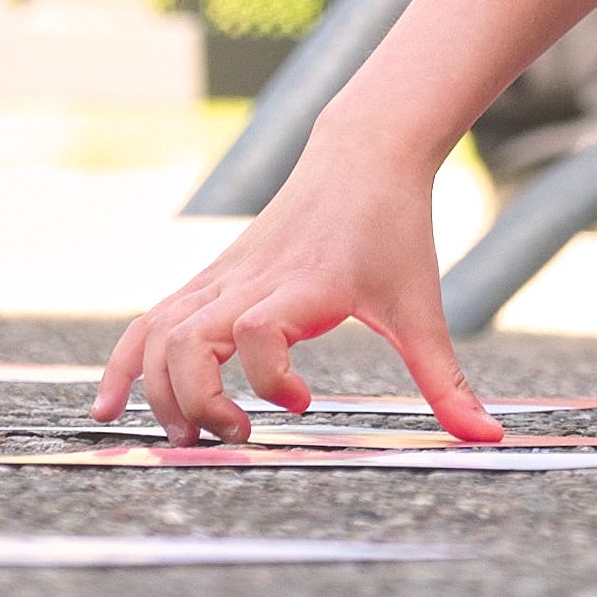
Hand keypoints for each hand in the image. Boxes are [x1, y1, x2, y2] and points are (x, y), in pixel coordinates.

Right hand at [98, 130, 494, 445]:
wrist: (362, 156)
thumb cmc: (394, 233)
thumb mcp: (423, 308)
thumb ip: (446, 381)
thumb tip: (486, 438)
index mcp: (305, 285)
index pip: (256, 330)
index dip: (269, 376)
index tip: (305, 401)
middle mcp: (253, 280)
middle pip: (188, 342)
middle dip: (197, 403)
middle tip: (237, 438)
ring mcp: (222, 278)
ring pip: (159, 334)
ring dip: (159, 392)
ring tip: (183, 440)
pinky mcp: (209, 280)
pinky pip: (150, 321)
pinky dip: (126, 363)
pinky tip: (110, 407)